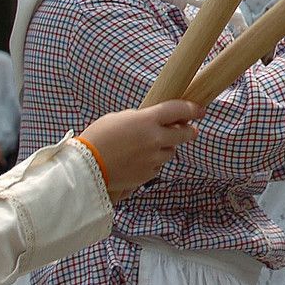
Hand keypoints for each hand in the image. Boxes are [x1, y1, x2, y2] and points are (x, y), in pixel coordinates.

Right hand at [80, 100, 201, 201]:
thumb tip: (156, 121)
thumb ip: (142, 118)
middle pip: (185, 133)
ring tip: (147, 148)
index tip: (200, 110)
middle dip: (188, 131)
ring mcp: (153, 158)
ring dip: (166, 148)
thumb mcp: (120, 118)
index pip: (179, 110)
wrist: (84, 168)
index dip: (192, 109)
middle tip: (189, 130)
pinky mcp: (147, 175)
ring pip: (171, 151)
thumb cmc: (97, 138)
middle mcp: (155, 139)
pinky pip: (158, 166)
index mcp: (147, 120)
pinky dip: (153, 163)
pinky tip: (138, 161)